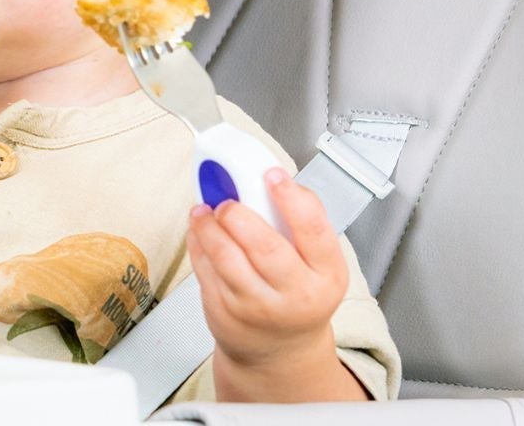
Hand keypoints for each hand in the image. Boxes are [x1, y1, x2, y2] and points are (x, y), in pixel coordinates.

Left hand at [185, 167, 347, 368]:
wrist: (279, 350)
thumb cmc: (298, 295)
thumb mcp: (317, 265)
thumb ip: (300, 226)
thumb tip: (267, 179)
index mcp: (326, 275)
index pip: (313, 231)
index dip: (292, 198)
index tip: (272, 175)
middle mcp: (295, 294)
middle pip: (264, 246)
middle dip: (238, 215)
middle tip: (227, 202)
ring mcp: (258, 307)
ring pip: (226, 258)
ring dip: (208, 226)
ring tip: (204, 211)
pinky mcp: (225, 313)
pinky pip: (205, 270)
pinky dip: (197, 243)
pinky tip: (199, 231)